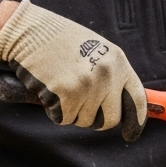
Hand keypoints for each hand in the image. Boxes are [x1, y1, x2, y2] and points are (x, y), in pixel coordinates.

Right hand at [0, 0, 146, 140]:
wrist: (28, 31)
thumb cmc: (59, 40)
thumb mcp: (94, 50)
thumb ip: (110, 74)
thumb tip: (119, 104)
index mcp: (117, 61)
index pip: (137, 99)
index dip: (135, 121)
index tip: (130, 135)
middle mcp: (107, 74)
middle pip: (109, 120)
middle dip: (95, 119)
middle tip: (78, 103)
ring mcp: (87, 85)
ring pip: (83, 120)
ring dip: (70, 110)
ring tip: (60, 85)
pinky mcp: (66, 95)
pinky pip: (63, 118)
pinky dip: (53, 110)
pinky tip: (48, 88)